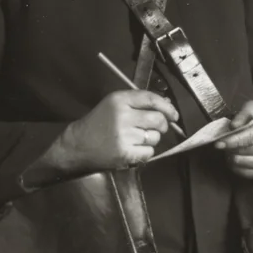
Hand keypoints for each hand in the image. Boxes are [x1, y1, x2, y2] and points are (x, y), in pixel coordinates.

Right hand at [51, 90, 179, 173]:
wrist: (79, 144)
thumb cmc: (98, 122)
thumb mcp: (114, 104)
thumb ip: (138, 102)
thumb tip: (167, 106)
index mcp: (120, 100)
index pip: (152, 99)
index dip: (167, 107)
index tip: (174, 114)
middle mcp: (123, 116)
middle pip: (157, 119)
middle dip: (162, 125)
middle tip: (157, 128)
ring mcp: (124, 136)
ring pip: (155, 137)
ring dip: (152, 139)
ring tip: (138, 138)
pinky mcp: (125, 153)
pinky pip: (149, 152)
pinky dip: (145, 151)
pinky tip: (134, 148)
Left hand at [214, 101, 252, 178]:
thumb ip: (243, 114)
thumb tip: (233, 126)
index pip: (251, 136)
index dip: (233, 141)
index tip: (219, 143)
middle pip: (245, 150)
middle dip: (230, 147)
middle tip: (225, 142)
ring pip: (242, 163)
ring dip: (231, 156)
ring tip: (231, 148)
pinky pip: (244, 173)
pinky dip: (235, 166)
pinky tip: (236, 157)